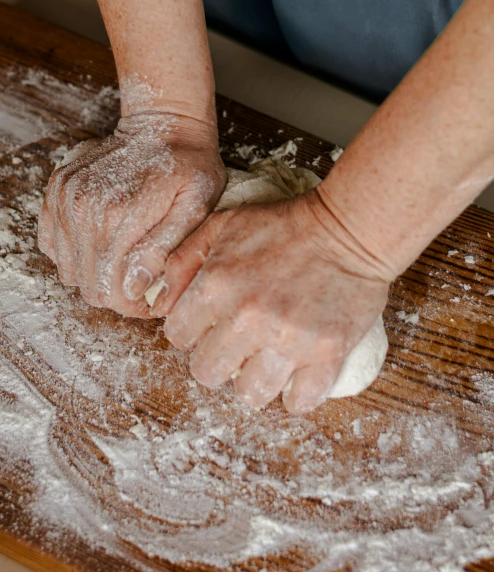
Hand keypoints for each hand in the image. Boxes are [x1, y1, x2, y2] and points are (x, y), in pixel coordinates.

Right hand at [38, 112, 225, 315]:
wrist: (165, 125)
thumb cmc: (188, 166)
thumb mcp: (194, 207)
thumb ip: (164, 249)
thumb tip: (135, 287)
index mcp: (118, 216)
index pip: (111, 291)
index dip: (132, 305)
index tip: (150, 298)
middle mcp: (83, 208)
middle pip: (88, 285)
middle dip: (116, 293)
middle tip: (140, 282)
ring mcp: (66, 198)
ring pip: (69, 270)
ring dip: (95, 273)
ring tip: (124, 260)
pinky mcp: (57, 191)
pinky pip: (53, 244)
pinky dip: (76, 252)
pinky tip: (102, 240)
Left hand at [152, 190, 392, 412]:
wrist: (348, 228)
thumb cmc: (283, 225)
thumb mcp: (222, 225)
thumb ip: (182, 260)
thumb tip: (159, 302)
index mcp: (217, 285)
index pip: (177, 337)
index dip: (190, 331)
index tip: (209, 324)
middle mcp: (248, 318)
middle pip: (207, 373)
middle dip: (217, 359)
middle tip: (237, 343)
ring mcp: (289, 340)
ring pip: (249, 394)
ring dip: (254, 380)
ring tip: (266, 359)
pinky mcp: (327, 353)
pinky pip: (299, 401)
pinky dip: (297, 393)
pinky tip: (297, 372)